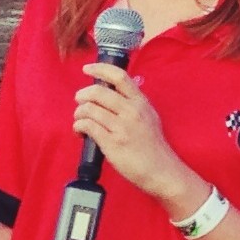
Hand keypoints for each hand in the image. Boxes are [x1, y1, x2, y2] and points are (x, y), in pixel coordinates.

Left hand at [71, 64, 202, 214]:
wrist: (161, 170)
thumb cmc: (153, 145)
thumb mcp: (149, 116)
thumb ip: (134, 102)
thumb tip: (114, 89)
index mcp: (140, 102)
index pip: (119, 76)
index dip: (100, 69)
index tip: (87, 68)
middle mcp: (131, 111)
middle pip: (98, 92)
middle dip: (82, 95)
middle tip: (80, 101)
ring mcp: (121, 127)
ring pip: (89, 109)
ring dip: (79, 114)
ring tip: (81, 121)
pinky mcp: (112, 143)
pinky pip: (87, 126)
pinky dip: (78, 126)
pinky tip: (80, 131)